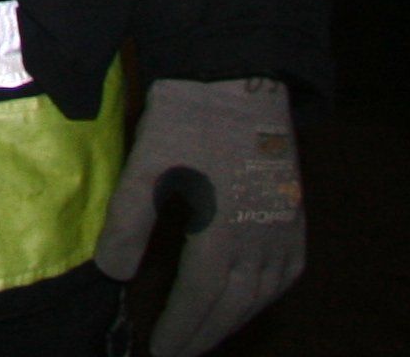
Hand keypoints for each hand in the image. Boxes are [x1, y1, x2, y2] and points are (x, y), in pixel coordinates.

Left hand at [96, 77, 303, 356]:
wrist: (239, 80)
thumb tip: (114, 275)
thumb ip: (128, 224)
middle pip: (232, 306)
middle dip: (203, 334)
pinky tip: (247, 302)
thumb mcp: (146, 168)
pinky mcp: (296, 217)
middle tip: (177, 353)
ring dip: (232, 320)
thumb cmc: (188, 122)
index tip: (159, 351)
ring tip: (204, 336)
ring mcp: (284, 230)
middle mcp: (261, 241)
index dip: (180, 329)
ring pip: (260, 295)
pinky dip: (263, 297)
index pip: (199, 299)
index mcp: (222, 232)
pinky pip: (285, 274)